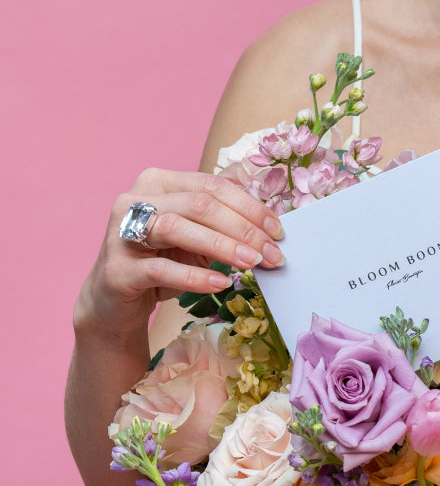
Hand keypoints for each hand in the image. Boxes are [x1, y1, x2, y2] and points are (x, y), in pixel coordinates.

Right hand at [74, 168, 283, 338]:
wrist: (115, 301)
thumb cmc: (163, 263)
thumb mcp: (198, 239)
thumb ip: (225, 224)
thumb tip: (271, 224)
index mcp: (159, 183)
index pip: (211, 186)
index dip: (249, 207)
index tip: (278, 232)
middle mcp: (135, 200)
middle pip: (198, 204)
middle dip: (243, 229)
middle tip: (272, 254)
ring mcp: (120, 232)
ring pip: (176, 228)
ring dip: (221, 246)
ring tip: (252, 263)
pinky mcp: (116, 269)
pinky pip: (160, 269)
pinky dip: (194, 276)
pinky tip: (220, 284)